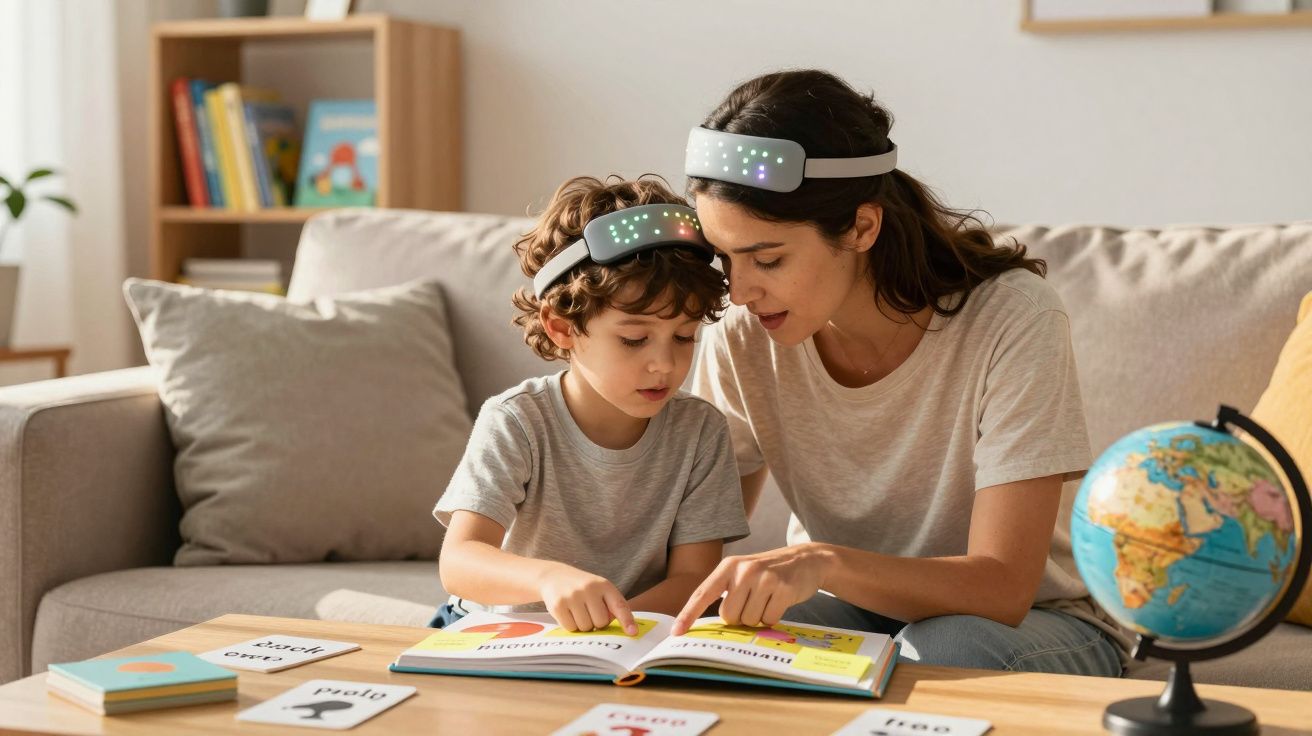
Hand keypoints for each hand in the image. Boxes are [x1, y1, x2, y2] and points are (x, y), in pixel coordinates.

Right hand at [539, 564, 637, 635]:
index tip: (633, 633)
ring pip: (586, 628)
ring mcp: (573, 596)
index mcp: (604, 585)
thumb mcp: (600, 589)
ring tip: (577, 611)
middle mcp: (589, 589)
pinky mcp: (558, 605)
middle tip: (589, 612)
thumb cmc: (582, 588)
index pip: (619, 605)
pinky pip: (571, 628)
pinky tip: (568, 613)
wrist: (553, 576)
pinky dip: (570, 625)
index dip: (627, 620)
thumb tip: (625, 629)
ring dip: (583, 625)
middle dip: (596, 623)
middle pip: (601, 623)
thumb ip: (612, 606)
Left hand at [672, 544, 830, 634]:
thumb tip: (712, 625)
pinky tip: (779, 601)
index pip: (702, 593)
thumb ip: (726, 592)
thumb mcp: (743, 573)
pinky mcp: (783, 589)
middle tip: (753, 602)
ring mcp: (764, 578)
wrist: (805, 559)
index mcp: (728, 567)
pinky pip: (769, 620)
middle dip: (740, 617)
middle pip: (728, 616)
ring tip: (768, 599)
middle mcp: (744, 570)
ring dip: (758, 617)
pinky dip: (773, 617)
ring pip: (749, 621)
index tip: (676, 632)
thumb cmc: (768, 572)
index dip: (688, 614)